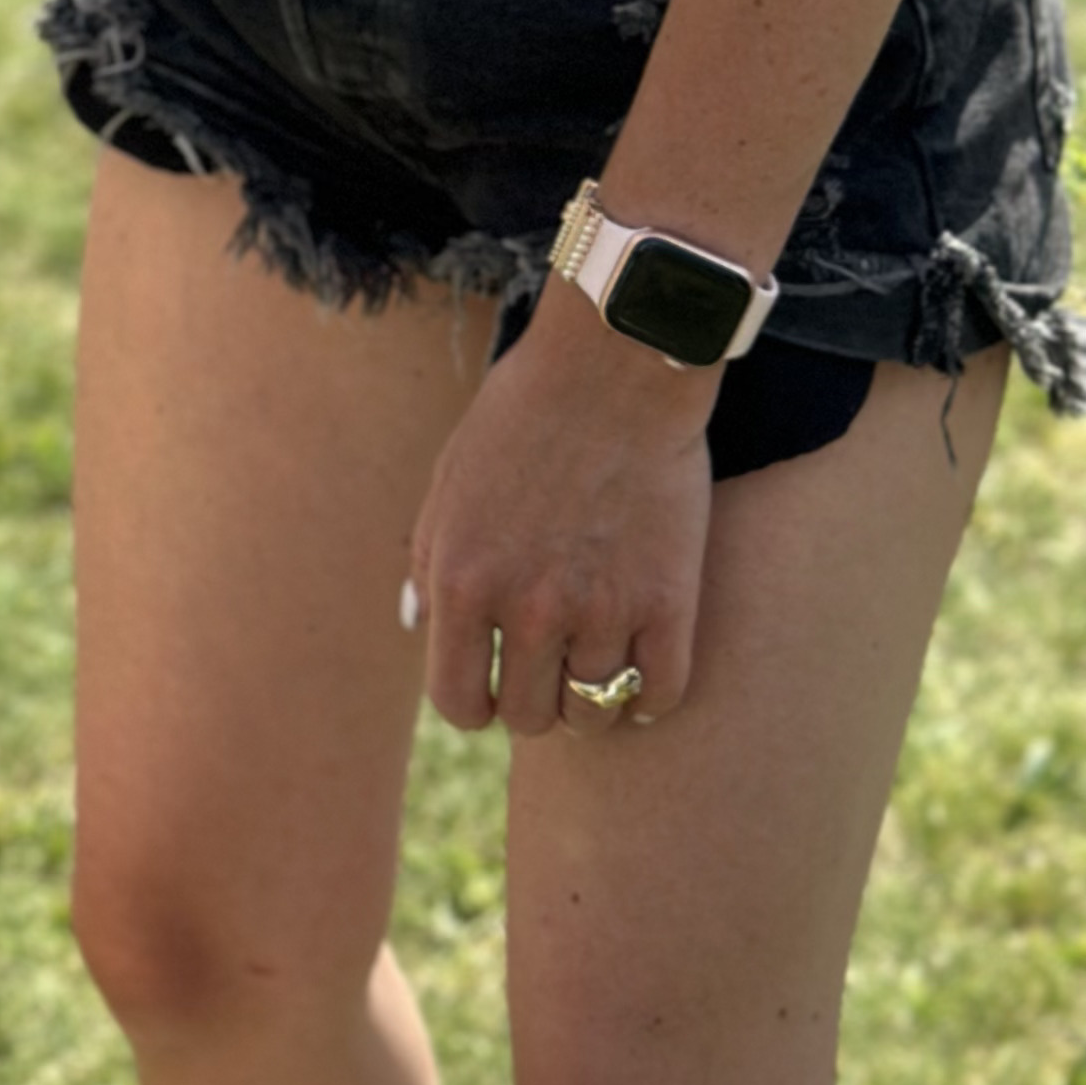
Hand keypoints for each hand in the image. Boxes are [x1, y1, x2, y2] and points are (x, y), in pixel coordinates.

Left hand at [405, 280, 715, 735]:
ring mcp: (601, 612)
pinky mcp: (668, 604)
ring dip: (591, 699)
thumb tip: (418, 626)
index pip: (458, 702)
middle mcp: (526, 609)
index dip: (472, 703)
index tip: (489, 688)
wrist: (611, 367)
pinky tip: (640, 664)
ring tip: (593, 662)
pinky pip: (658, 697)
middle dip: (533, 698)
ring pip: (594, 714)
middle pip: (529, 717)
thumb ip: (427, 561)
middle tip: (546, 664)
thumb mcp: (448, 481)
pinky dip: (649, 696)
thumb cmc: (520, 415)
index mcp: (461, 580)